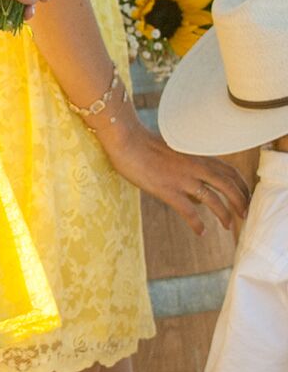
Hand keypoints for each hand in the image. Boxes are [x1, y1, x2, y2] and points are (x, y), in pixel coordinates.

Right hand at [102, 122, 250, 234]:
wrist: (126, 140)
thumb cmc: (144, 144)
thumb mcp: (174, 153)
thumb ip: (189, 171)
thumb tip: (196, 196)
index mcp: (198, 156)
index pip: (230, 172)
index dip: (241, 186)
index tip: (245, 197)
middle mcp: (196, 167)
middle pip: (228, 186)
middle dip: (240, 202)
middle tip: (244, 215)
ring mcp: (183, 179)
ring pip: (213, 200)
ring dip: (224, 214)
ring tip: (228, 226)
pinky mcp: (168, 190)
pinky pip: (188, 211)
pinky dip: (197, 223)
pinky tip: (200, 232)